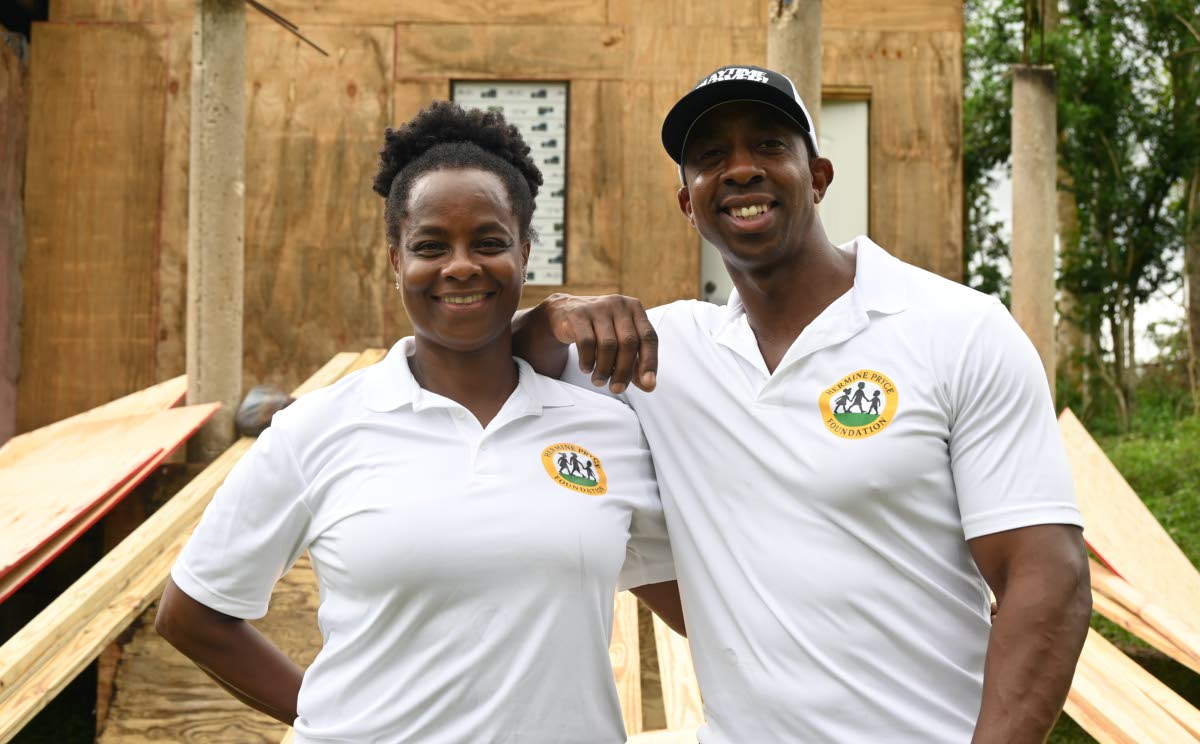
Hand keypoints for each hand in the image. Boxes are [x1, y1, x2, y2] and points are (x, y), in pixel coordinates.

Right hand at [542, 293, 657, 393]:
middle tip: (617, 389)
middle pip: (628, 343)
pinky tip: (586, 368)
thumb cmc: (599, 330)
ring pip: (608, 345)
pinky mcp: (578, 314)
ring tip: (599, 381)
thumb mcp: (620, 343)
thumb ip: (635, 363)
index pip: (649, 337)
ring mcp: (598, 307)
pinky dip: (588, 360)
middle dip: (624, 371)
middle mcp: (619, 304)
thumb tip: (649, 386)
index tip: (648, 384)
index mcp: (635, 309)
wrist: (564, 313)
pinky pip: (586, 342)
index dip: (650, 362)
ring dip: (604, 369)